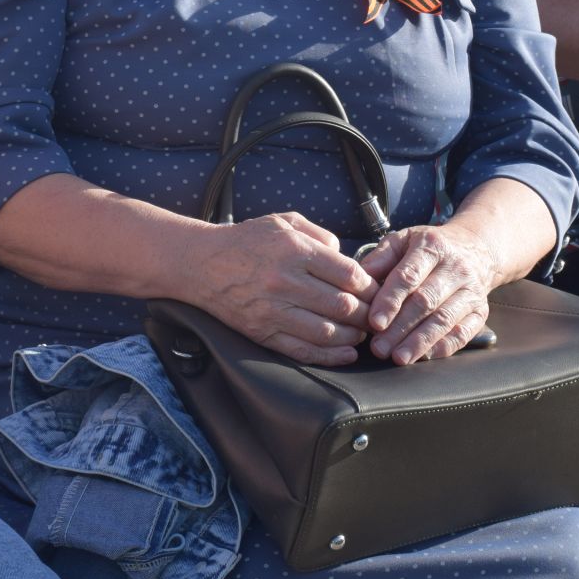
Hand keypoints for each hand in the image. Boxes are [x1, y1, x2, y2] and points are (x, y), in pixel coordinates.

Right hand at [192, 212, 379, 364]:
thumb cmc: (246, 240)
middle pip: (343, 305)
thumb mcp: (285, 222)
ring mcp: (273, 310)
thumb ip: (321, 235)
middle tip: (376, 316)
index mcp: (295, 250)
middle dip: (367, 314)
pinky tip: (345, 354)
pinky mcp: (262, 332)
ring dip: (352, 336)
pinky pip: (302, 350)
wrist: (201, 263)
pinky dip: (329, 356)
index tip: (377, 291)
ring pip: (327, 332)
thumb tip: (349, 260)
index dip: (370, 287)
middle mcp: (285, 281)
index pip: (349, 274)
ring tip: (361, 333)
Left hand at [356, 223, 495, 364]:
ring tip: (398, 357)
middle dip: (400, 328)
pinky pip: (463, 333)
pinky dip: (443, 347)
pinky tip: (424, 357)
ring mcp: (471, 291)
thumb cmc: (428, 248)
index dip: (390, 301)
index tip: (374, 322)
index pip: (409, 276)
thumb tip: (360, 278)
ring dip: (420, 342)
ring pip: (444, 320)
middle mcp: (455, 268)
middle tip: (379, 348)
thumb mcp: (404, 240)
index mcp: (432, 247)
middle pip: (426, 302)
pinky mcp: (480, 311)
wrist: (475, 248)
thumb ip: (381, 257)